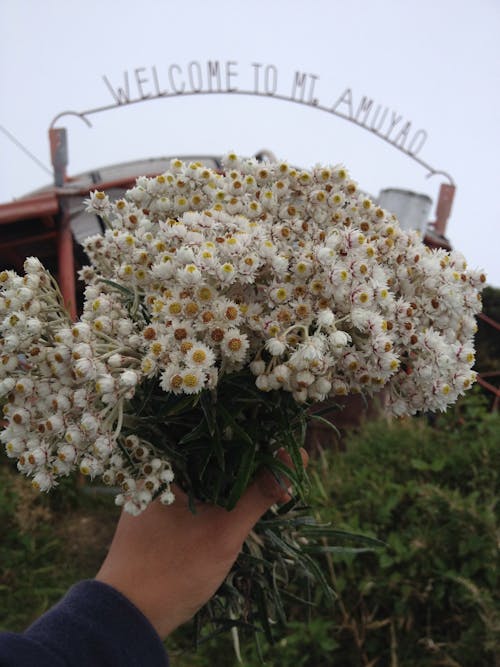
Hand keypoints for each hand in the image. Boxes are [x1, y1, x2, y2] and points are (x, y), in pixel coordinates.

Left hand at [95, 448, 307, 637]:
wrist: (128, 617)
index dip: (250, 432)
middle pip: (210, 451)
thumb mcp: (224, 530)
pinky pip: (197, 491)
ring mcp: (157, 490)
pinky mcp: (161, 511)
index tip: (281, 437)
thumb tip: (298, 458)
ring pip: (206, 472)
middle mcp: (155, 468)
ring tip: (271, 476)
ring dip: (235, 477)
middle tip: (282, 460)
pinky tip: (244, 499)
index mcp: (160, 460)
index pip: (212, 432)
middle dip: (247, 457)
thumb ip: (259, 493)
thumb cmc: (173, 569)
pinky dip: (220, 494)